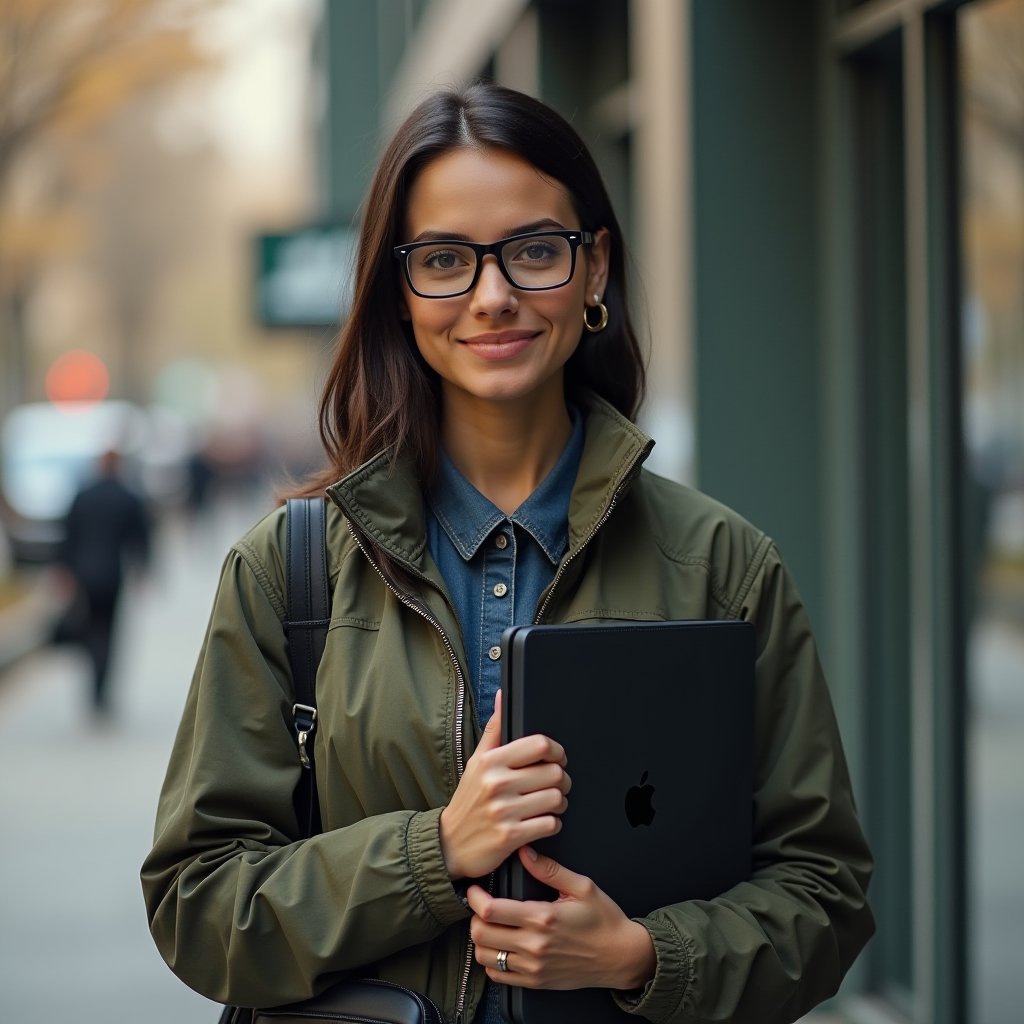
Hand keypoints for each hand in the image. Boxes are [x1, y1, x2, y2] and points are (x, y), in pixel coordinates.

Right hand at [439, 692, 570, 880]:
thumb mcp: (477, 761)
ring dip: (559, 803)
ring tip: (550, 803)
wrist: (450, 843)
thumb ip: (494, 729)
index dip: (557, 751)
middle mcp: (497, 783)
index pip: (539, 745)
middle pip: (554, 773)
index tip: (556, 758)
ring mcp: (504, 811)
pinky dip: (552, 824)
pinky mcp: (511, 836)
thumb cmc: (468, 800)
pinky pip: (550, 824)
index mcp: (492, 761)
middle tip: (556, 784)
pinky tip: (542, 821)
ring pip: (556, 799)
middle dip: (562, 780)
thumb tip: (501, 695)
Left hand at [467, 846, 656, 991]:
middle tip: (480, 905)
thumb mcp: (581, 887)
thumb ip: (550, 869)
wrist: (621, 956)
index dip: (475, 897)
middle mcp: (534, 946)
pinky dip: (492, 961)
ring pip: (486, 956)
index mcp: (543, 918)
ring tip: (489, 925)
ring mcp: (533, 967)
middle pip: (481, 934)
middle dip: (473, 916)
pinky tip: (500, 947)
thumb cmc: (604, 921)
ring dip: (480, 939)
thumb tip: (526, 852)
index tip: (474, 889)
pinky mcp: (536, 982)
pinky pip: (499, 976)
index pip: (491, 910)